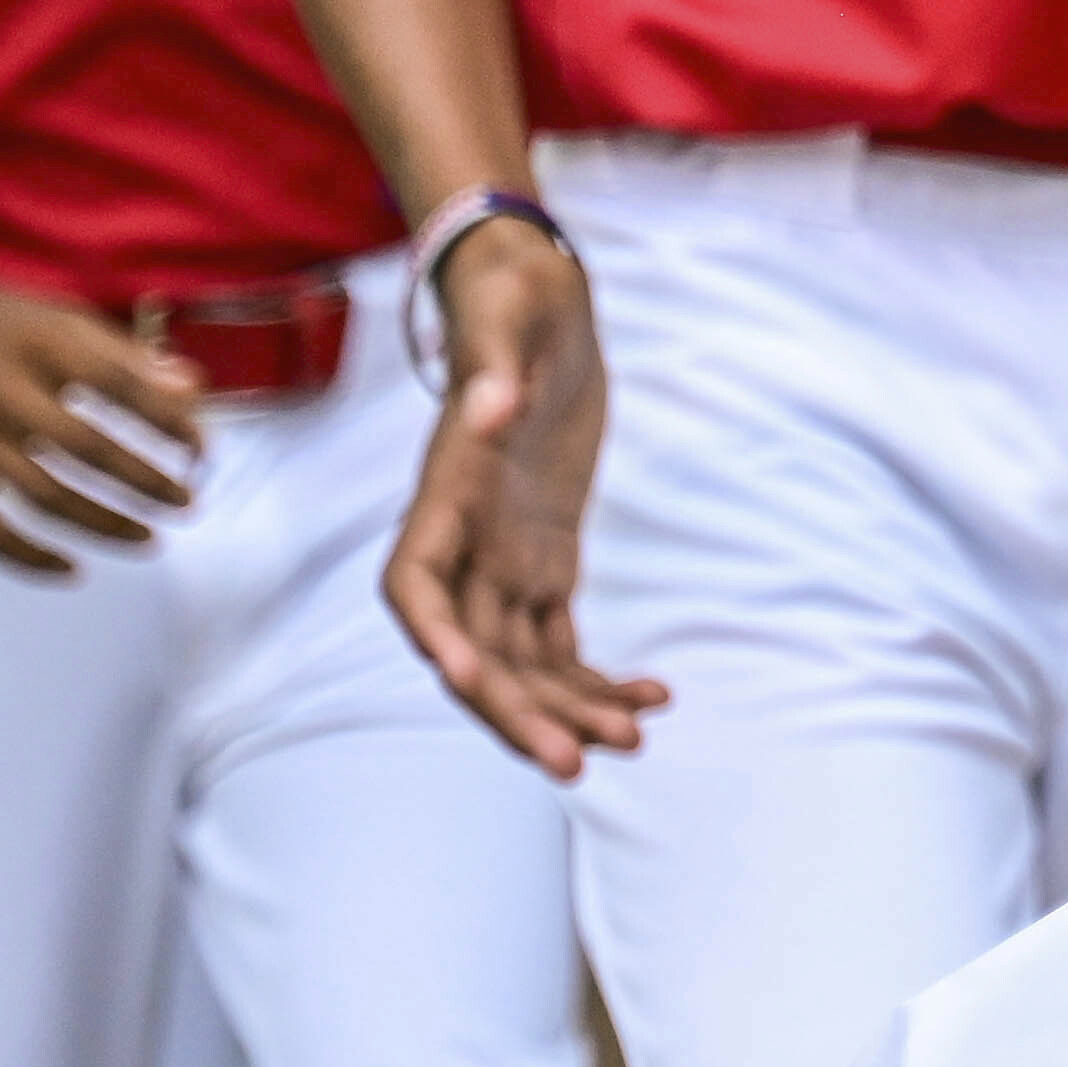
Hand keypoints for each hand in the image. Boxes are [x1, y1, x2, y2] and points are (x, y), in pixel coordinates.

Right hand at [0, 289, 206, 575]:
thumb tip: (193, 390)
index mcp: (38, 344)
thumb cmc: (8, 329)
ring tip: (152, 538)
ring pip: (43, 498)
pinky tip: (75, 570)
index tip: (204, 449)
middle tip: (188, 502)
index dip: (170, 421)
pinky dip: (30, 559)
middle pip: (86, 448)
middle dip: (146, 482)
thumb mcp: (64, 321)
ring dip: (104, 525)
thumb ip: (128, 356)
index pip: (119, 385)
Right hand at [389, 225, 661, 777]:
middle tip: (575, 766)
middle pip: (474, 648)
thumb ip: (496, 370)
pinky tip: (653, 698)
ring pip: (522, 661)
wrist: (534, 300)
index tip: (467, 678)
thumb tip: (491, 411)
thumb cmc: (512, 303)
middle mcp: (464, 541)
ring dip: (568, 708)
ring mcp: (501, 558)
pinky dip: (597, 678)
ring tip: (635, 738)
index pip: (414, 584)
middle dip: (517, 711)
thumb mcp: (510, 320)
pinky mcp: (543, 560)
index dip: (435, 635)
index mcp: (442, 494)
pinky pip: (560, 641)